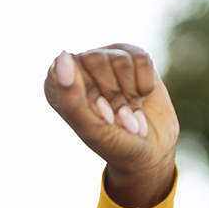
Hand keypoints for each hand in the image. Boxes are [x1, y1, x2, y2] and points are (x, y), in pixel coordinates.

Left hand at [45, 43, 178, 207]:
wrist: (150, 152)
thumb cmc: (115, 145)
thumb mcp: (92, 128)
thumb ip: (71, 97)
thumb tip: (64, 55)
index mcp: (58, 86)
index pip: (67, 69)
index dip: (91, 95)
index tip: (101, 117)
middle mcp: (80, 69)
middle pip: (97, 59)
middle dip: (113, 93)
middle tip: (116, 117)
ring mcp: (106, 60)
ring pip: (121, 59)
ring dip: (131, 93)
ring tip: (129, 112)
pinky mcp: (132, 57)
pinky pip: (142, 58)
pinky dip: (145, 85)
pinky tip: (141, 98)